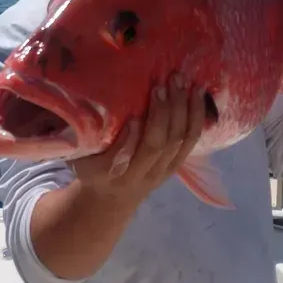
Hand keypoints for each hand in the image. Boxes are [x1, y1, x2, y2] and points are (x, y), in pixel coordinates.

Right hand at [70, 75, 204, 208]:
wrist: (110, 202)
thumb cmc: (92, 173)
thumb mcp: (84, 161)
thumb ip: (98, 142)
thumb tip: (118, 112)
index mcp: (121, 174)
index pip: (142, 149)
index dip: (149, 124)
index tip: (150, 96)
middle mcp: (147, 174)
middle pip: (165, 142)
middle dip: (169, 108)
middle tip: (169, 81)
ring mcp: (165, 171)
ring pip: (182, 140)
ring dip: (187, 109)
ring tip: (188, 83)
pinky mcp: (176, 166)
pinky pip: (191, 141)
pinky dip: (197, 117)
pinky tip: (199, 96)